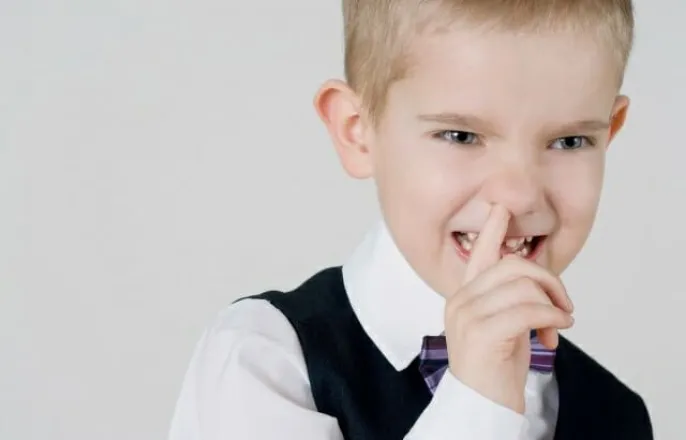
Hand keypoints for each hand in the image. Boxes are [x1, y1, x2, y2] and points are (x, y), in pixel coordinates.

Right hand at [444, 205, 574, 413]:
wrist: (481, 405)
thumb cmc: (495, 366)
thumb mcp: (503, 325)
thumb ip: (511, 298)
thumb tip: (539, 277)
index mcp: (464, 296)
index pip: (478, 255)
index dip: (492, 230)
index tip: (501, 208)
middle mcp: (461, 301)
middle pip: (513, 265)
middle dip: (549, 279)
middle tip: (563, 304)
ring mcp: (468, 315)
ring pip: (523, 286)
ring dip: (553, 304)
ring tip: (559, 323)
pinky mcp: (483, 333)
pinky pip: (528, 310)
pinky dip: (552, 318)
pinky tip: (557, 331)